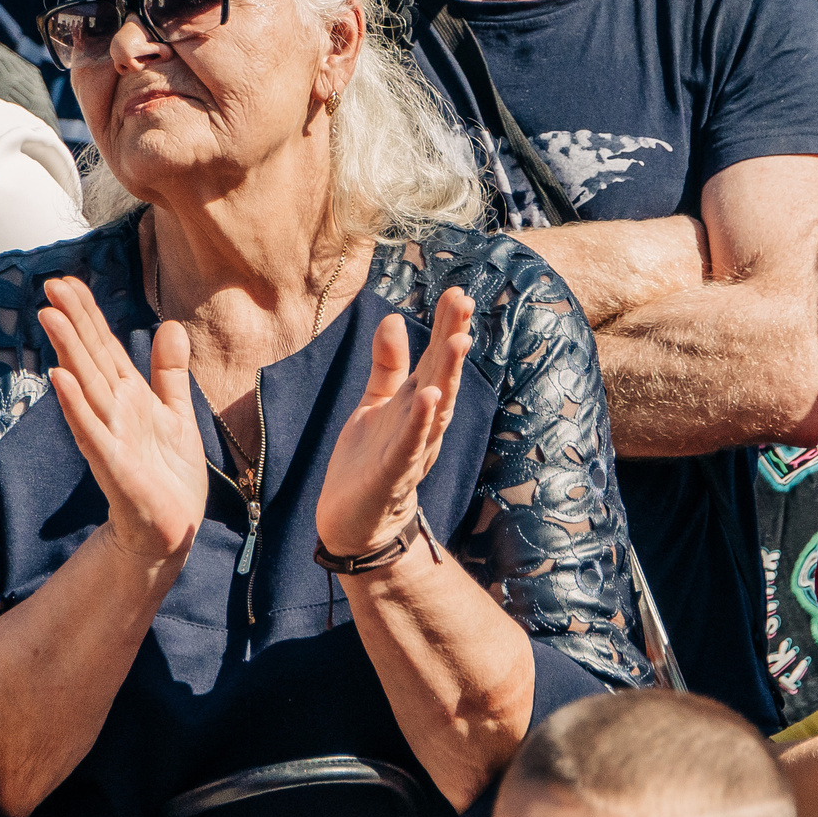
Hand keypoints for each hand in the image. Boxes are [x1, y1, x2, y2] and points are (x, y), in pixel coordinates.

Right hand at [39, 275, 205, 562]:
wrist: (172, 528)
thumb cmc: (169, 474)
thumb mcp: (177, 413)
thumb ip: (170, 372)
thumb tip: (170, 325)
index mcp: (129, 396)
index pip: (104, 346)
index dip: (86, 313)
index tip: (65, 280)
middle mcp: (114, 410)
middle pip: (90, 358)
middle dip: (72, 321)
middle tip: (49, 285)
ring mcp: (110, 436)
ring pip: (86, 385)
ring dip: (68, 351)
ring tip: (49, 316)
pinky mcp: (114, 466)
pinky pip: (91, 431)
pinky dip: (76, 405)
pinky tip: (60, 379)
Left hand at [316, 287, 472, 559]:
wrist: (353, 524)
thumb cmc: (368, 461)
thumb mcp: (375, 404)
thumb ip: (387, 365)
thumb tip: (392, 317)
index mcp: (416, 404)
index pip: (434, 359)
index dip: (445, 327)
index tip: (457, 292)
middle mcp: (422, 424)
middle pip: (441, 376)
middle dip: (452, 339)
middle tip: (464, 302)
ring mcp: (411, 450)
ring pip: (435, 408)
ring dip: (446, 375)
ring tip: (456, 341)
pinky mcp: (392, 476)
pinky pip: (409, 446)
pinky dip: (419, 422)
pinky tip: (426, 396)